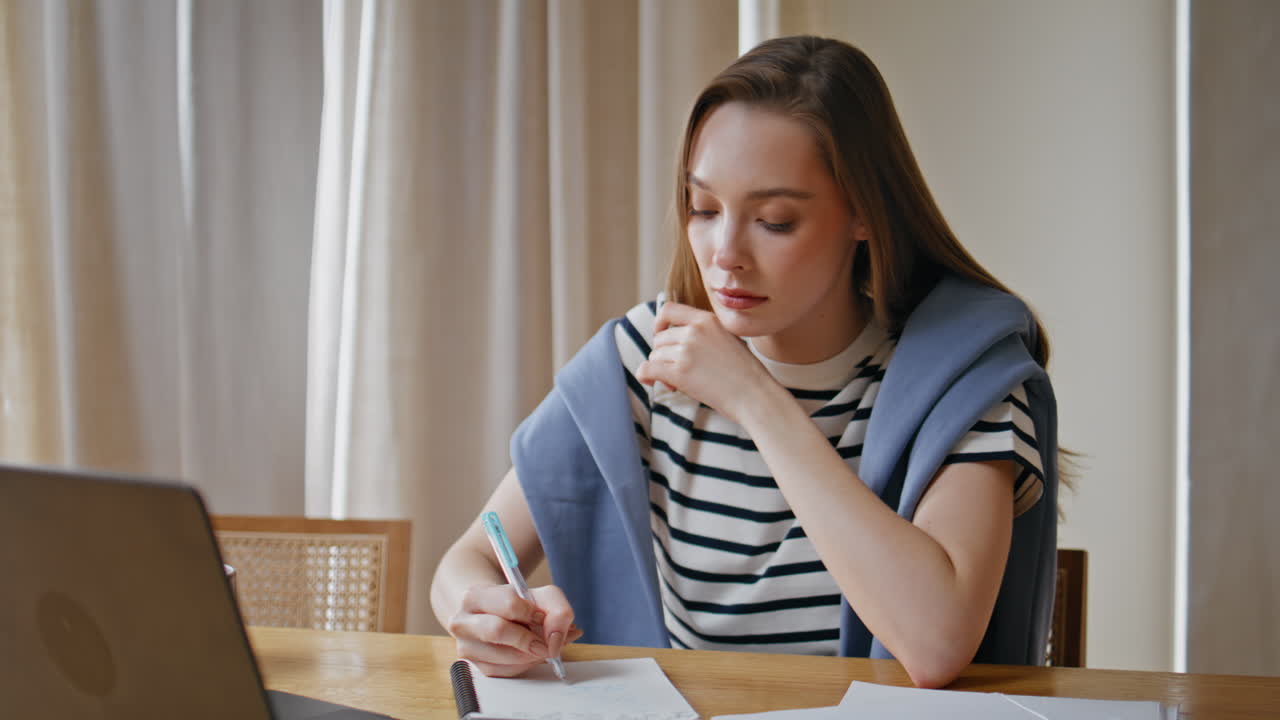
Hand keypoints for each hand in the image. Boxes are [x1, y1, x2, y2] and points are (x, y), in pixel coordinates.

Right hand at [447, 583, 583, 676]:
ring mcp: (466, 647)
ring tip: (540, 645)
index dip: (532, 613)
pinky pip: (506, 671)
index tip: (542, 618)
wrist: (491, 615)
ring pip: (504, 657)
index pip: (508, 604)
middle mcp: (462, 622)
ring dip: (531, 655)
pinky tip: (528, 653)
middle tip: (546, 643)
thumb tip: (557, 639)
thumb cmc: (516, 604)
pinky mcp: (475, 667)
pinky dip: (524, 664)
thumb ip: (557, 610)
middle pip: (498, 631)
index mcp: (474, 596)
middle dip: (529, 638)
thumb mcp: (539, 596)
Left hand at [635, 302, 774, 423]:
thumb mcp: (728, 339)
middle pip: (660, 339)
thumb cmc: (746, 374)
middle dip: (664, 355)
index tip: (660, 334)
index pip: (668, 309)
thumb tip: (678, 340)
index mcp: (707, 320)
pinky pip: (648, 369)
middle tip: (677, 372)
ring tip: (678, 382)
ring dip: (660, 369)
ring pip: (654, 355)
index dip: (658, 322)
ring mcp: (686, 351)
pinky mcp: (679, 372)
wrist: (755, 395)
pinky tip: (654, 382)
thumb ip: (705, 334)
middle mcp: (694, 331)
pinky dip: (645, 376)